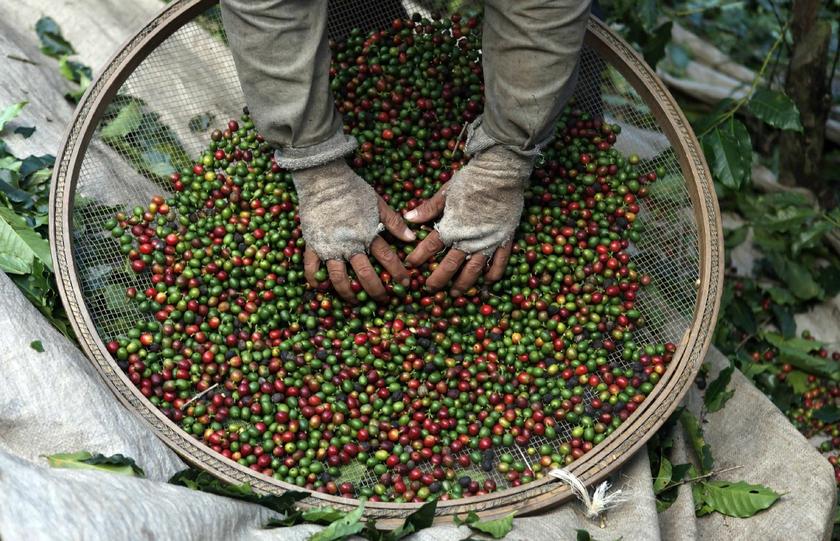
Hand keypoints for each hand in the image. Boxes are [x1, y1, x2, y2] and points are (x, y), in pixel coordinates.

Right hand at [293, 159, 413, 302]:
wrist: (323, 179)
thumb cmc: (352, 189)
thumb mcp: (378, 203)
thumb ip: (394, 222)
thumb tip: (411, 238)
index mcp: (368, 235)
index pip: (388, 259)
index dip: (398, 273)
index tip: (405, 284)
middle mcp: (350, 245)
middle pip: (366, 275)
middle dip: (377, 291)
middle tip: (384, 300)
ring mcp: (329, 247)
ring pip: (340, 278)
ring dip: (349, 293)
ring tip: (355, 301)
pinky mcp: (312, 245)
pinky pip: (311, 268)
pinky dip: (316, 281)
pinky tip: (322, 288)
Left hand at [404, 145, 534, 295]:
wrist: (501, 172)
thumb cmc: (471, 179)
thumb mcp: (446, 192)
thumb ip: (428, 208)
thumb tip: (408, 218)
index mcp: (452, 227)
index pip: (430, 247)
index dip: (418, 257)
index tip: (410, 265)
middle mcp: (469, 239)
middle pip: (450, 265)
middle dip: (438, 279)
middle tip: (430, 289)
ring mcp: (488, 242)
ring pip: (473, 270)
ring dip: (463, 283)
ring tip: (455, 293)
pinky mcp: (504, 239)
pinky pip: (499, 263)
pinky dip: (493, 275)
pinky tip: (487, 283)